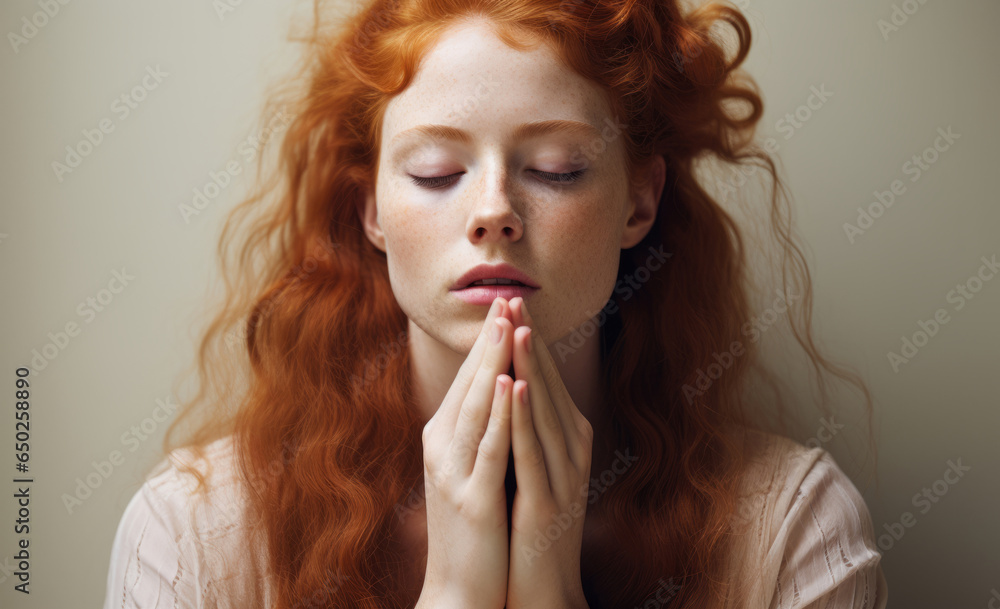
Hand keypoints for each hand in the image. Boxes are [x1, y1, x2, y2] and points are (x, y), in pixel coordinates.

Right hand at [418, 298, 516, 608]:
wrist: (459, 588)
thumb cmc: (472, 527)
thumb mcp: (469, 469)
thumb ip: (478, 430)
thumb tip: (498, 388)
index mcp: (442, 438)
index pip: (468, 379)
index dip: (487, 340)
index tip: (505, 304)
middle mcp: (441, 447)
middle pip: (469, 383)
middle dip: (490, 339)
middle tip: (507, 296)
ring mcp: (453, 471)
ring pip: (476, 406)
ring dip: (493, 361)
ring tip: (508, 324)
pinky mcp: (471, 497)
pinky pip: (487, 447)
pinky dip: (497, 412)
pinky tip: (508, 382)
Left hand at [505, 296, 592, 608]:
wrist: (541, 586)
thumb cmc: (532, 522)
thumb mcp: (535, 465)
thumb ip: (530, 426)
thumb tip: (513, 381)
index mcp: (567, 439)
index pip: (546, 379)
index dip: (529, 339)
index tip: (513, 301)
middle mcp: (571, 450)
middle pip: (548, 386)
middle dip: (529, 341)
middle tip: (515, 296)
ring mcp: (562, 476)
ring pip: (543, 412)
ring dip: (531, 369)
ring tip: (519, 329)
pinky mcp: (545, 501)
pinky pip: (532, 452)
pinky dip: (523, 418)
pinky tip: (515, 389)